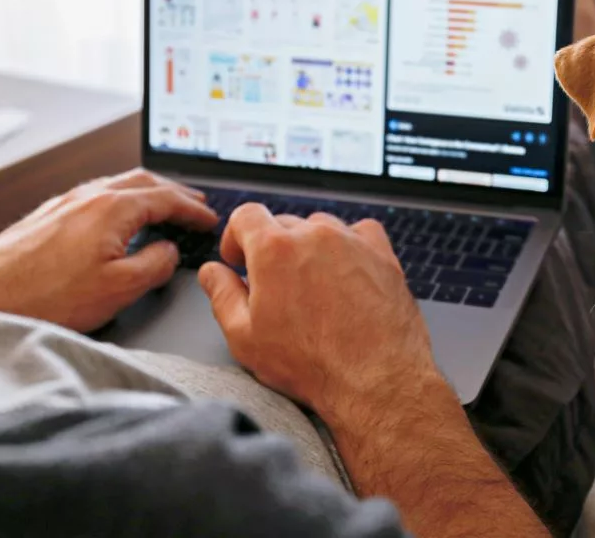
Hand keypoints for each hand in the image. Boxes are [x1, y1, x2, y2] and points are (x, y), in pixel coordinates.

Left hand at [0, 169, 217, 331]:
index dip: (194, 209)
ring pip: (116, 185)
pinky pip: (94, 195)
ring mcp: (63, 203)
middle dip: (173, 191)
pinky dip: (119, 200)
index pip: (166, 198)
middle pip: (142, 181)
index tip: (210, 219)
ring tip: (162, 206)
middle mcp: (87, 196)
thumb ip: (156, 265)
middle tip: (194, 203)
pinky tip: (117, 218)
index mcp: (111, 208)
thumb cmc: (45, 298)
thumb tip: (168, 252)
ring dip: (146, 192)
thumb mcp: (120, 289)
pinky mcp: (45, 216)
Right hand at [197, 205, 440, 417]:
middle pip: (283, 223)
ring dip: (311, 248)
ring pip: (321, 228)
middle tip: (276, 285)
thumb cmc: (310, 364)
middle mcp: (314, 235)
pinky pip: (359, 233)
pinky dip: (349, 246)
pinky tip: (346, 274)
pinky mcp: (382, 253)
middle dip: (273, 249)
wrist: (375, 378)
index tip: (240, 259)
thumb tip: (212, 272)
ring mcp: (351, 241)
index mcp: (274, 249)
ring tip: (312, 286)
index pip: (247, 216)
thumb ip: (222, 295)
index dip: (236, 237)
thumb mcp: (245, 337)